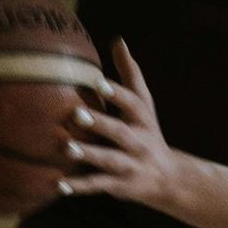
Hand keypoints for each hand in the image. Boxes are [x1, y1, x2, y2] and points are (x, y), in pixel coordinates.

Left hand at [57, 40, 183, 209]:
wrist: (169, 177)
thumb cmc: (147, 131)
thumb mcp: (144, 104)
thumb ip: (130, 73)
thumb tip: (118, 40)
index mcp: (143, 119)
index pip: (132, 103)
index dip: (116, 93)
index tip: (98, 81)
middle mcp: (139, 142)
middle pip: (120, 132)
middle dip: (101, 124)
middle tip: (76, 114)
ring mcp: (130, 165)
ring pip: (109, 160)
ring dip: (88, 155)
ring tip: (66, 149)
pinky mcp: (119, 185)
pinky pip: (98, 186)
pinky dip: (79, 187)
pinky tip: (58, 185)